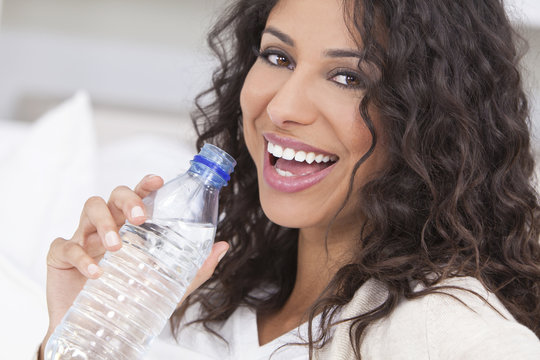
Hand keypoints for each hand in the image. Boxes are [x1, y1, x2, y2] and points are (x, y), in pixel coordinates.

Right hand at [40, 174, 228, 357]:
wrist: (99, 331)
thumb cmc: (132, 299)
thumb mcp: (169, 286)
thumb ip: (195, 267)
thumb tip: (223, 246)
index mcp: (132, 229)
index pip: (138, 198)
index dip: (145, 185)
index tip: (157, 180)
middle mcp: (108, 228)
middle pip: (113, 196)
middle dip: (127, 200)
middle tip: (140, 217)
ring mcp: (83, 239)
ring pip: (89, 209)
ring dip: (104, 223)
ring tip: (117, 247)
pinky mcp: (61, 257)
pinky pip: (65, 245)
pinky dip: (81, 256)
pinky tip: (96, 273)